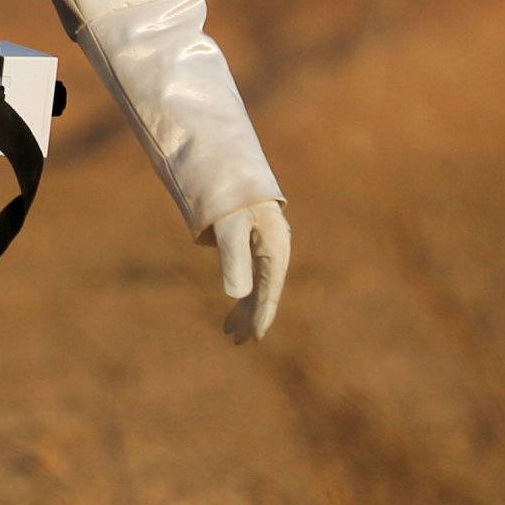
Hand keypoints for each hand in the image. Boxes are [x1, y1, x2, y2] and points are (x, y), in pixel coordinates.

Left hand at [215, 199, 289, 344]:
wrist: (230, 163)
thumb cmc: (230, 195)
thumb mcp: (228, 227)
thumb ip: (233, 260)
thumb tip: (237, 296)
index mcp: (276, 247)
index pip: (269, 290)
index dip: (261, 315)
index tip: (254, 338)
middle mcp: (276, 248)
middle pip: (265, 290)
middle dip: (250, 315)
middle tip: (235, 340)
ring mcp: (267, 244)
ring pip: (258, 282)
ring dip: (245, 305)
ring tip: (229, 329)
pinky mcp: (256, 239)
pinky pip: (253, 270)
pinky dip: (243, 287)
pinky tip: (237, 301)